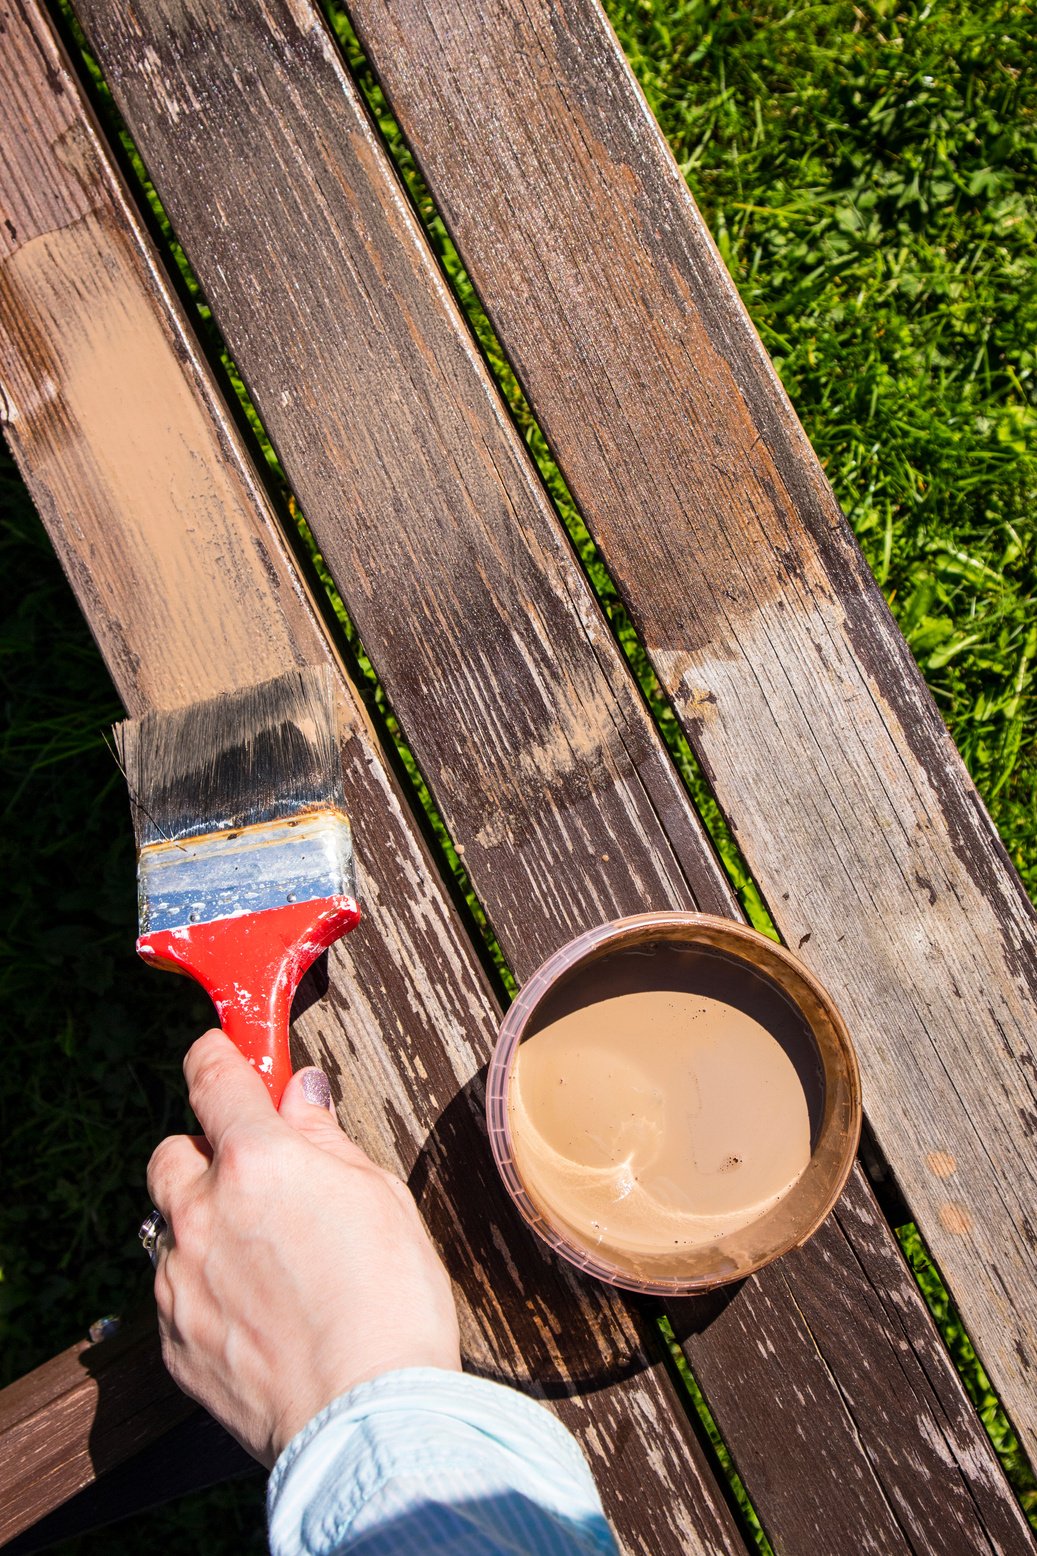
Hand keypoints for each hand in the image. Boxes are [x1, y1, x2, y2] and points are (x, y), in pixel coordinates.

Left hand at [147, 1029, 461, 1466]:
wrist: (365, 1418)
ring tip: (265, 1259)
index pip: (212, 1076)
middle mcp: (203, 1213)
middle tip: (258, 1176)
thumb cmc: (389, 1304)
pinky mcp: (174, 1341)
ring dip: (205, 1226)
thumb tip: (301, 1097)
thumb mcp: (379, 1195)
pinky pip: (175, 1293)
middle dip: (206, 1154)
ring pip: (170, 1227)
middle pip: (172, 1152)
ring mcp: (179, 1281)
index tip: (229, 1057)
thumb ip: (325, 1138)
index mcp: (256, 1161)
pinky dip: (204, 1289)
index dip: (220, 1058)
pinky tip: (258, 1312)